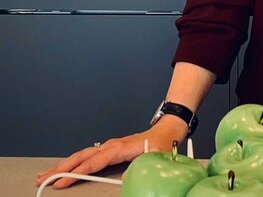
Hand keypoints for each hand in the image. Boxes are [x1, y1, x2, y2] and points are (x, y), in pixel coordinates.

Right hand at [35, 118, 187, 189]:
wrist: (166, 131)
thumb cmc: (161, 143)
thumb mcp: (155, 156)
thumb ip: (141, 168)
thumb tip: (128, 180)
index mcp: (120, 148)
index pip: (94, 161)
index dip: (77, 172)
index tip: (62, 182)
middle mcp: (111, 145)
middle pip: (81, 157)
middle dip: (61, 168)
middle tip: (43, 179)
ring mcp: (108, 146)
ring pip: (81, 155)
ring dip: (63, 165)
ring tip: (46, 175)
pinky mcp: (108, 149)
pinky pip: (87, 156)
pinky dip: (73, 162)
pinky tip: (63, 169)